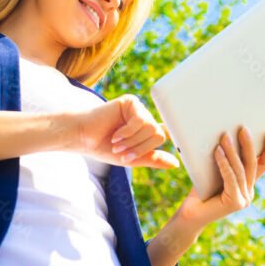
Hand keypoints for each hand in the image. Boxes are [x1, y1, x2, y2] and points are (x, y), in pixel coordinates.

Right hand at [62, 94, 179, 168]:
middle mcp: (144, 118)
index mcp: (146, 131)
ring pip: (150, 128)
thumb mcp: (131, 158)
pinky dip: (128, 132)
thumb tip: (175, 163)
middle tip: (123, 153)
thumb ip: (153, 159)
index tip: (182, 146)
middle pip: (158, 135)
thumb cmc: (103, 147)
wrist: (82, 137)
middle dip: (140, 148)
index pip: (165, 135)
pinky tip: (116, 133)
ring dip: (132, 141)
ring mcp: (138, 109)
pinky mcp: (131, 102)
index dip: (175, 138)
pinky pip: (140, 120)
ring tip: (117, 143)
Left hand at [176, 125, 264, 228]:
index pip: (263, 165)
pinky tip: (217, 151)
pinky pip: (230, 178)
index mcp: (247, 184)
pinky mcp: (234, 202)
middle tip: (243, 129)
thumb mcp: (215, 172)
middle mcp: (249, 192)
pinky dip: (224, 163)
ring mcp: (243, 199)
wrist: (189, 215)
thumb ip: (225, 161)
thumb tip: (225, 135)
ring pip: (240, 170)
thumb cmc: (200, 191)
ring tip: (225, 136)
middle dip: (248, 145)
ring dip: (232, 151)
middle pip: (253, 164)